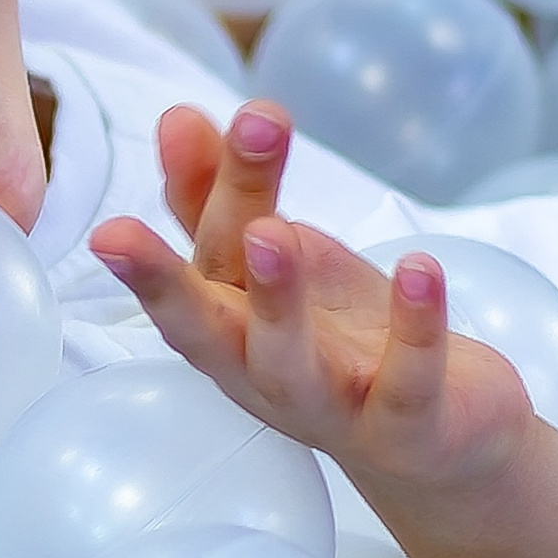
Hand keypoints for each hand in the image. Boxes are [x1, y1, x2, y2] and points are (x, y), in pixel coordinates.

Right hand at [89, 100, 534, 497]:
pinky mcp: (410, 427)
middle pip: (207, 332)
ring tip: (270, 230)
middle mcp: (264, 377)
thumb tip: (176, 117)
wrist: (450, 439)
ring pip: (292, 363)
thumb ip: (225, 197)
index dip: (145, 253)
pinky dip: (415, 328)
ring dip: (277, 299)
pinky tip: (419, 266)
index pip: (184, 283)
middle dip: (163, 284)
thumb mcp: (282, 263)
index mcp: (228, 334)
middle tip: (118, 234)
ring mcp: (335, 408)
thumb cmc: (345, 341)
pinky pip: (409, 380)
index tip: (107, 225)